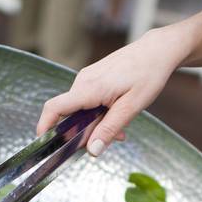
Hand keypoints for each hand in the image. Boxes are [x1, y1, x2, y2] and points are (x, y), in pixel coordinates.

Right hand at [36, 26, 191, 156]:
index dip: (45, 127)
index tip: (44, 143)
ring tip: (121, 128)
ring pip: (81, 110)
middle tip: (111, 140)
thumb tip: (92, 151)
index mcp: (89, 88)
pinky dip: (100, 113)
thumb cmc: (148, 74)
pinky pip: (88, 101)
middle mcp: (83, 82)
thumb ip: (109, 129)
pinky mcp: (93, 78)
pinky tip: (117, 115)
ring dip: (96, 124)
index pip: (55, 108)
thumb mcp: (131, 107)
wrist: (157, 50)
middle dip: (85, 132)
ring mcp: (87, 79)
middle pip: (70, 115)